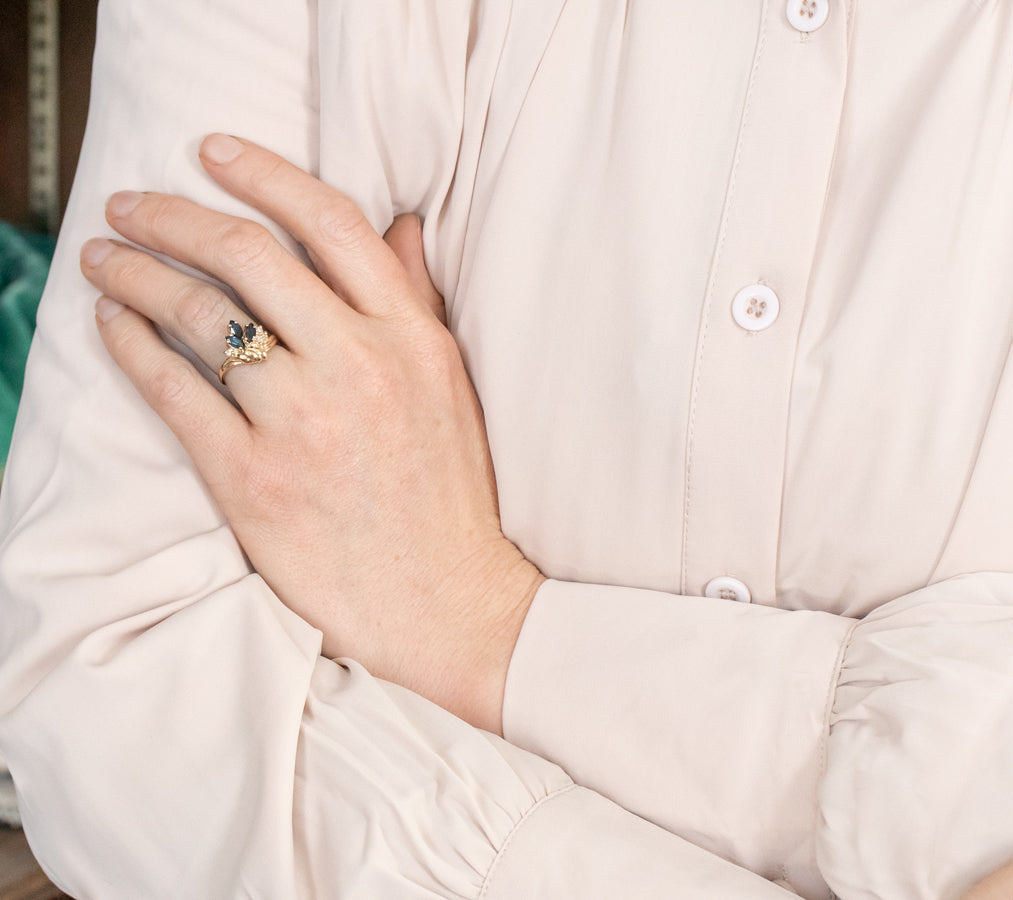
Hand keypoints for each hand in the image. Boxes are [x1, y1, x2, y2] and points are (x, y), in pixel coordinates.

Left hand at [80, 134, 543, 732]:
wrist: (448, 600)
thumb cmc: (450, 496)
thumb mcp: (452, 386)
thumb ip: (418, 300)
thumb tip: (398, 224)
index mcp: (412, 339)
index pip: (333, 224)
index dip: (265, 174)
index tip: (215, 150)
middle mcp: (359, 367)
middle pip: (248, 255)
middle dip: (174, 214)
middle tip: (132, 204)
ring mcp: (304, 422)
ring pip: (201, 315)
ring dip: (138, 275)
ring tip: (105, 260)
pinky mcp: (254, 478)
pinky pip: (176, 391)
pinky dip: (132, 348)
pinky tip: (112, 325)